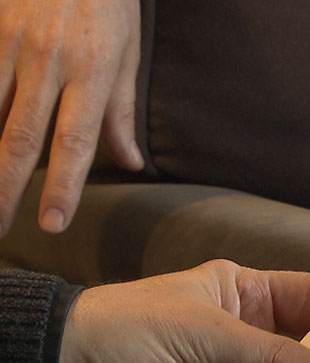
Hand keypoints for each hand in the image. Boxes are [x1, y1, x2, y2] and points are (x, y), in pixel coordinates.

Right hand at [0, 0, 143, 235]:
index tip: (52, 225)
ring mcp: (10, 43)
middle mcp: (48, 61)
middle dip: (6, 191)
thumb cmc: (106, 4)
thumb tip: (129, 164)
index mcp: (92, 71)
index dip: (62, 188)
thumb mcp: (126, 53)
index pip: (75, 143)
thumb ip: (121, 112)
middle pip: (19, 139)